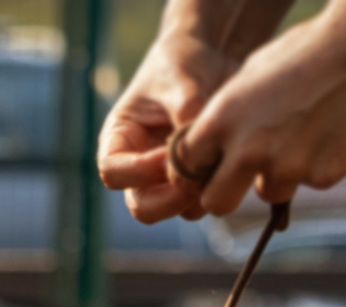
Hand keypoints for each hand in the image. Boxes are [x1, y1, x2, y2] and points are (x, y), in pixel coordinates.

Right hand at [96, 29, 241, 224]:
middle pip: (142, 206)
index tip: (168, 153)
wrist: (214, 57)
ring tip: (219, 162)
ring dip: (199, 195)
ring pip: (178, 210)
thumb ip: (185, 119)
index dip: (139, 171)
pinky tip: (231, 160)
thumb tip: (196, 158)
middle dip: (169, 200)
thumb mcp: (180, 83)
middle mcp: (140, 167)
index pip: (113, 172)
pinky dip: (218, 187)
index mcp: (120, 139)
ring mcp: (170, 178)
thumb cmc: (184, 63)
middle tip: (197, 179)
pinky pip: (206, 199)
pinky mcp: (198, 180)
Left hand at [167, 0, 345, 218]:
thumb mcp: (248, 81)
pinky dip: (319, 165)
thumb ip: (228, 121)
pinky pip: (311, 182)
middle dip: (228, 194)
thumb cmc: (302, 55)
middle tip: (244, 180)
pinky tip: (332, 131)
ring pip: (271, 193)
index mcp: (221, 121)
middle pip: (217, 203)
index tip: (211, 167)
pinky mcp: (321, 176)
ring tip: (304, 133)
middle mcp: (247, 150)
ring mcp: (286, 167)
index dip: (199, 169)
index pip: (188, 167)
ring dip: (282, 174)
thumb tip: (214, 153)